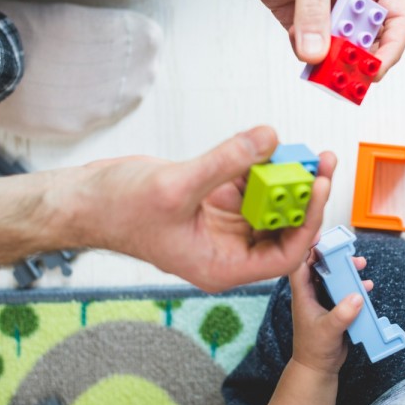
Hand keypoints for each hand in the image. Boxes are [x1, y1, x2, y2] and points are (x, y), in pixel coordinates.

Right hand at [74, 125, 335, 291]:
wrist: (82, 201)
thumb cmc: (116, 212)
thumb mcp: (176, 186)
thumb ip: (226, 161)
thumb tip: (269, 138)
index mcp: (221, 266)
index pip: (283, 256)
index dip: (306, 223)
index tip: (318, 189)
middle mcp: (226, 250)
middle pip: (281, 229)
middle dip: (304, 197)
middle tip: (322, 163)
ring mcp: (220, 226)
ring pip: (267, 205)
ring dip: (285, 178)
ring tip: (304, 151)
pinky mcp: (212, 203)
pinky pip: (247, 186)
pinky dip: (259, 167)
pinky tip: (269, 146)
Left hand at [217, 0, 404, 76]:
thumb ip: (313, 7)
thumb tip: (316, 49)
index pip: (396, 19)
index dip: (390, 48)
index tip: (373, 67)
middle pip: (369, 40)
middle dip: (357, 58)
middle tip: (344, 70)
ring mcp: (326, 7)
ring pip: (339, 48)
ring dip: (329, 61)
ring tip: (320, 65)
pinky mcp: (300, 17)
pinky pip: (309, 46)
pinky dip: (304, 52)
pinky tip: (298, 41)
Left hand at [288, 250, 370, 374]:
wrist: (319, 366)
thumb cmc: (314, 349)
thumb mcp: (328, 330)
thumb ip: (342, 315)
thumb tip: (356, 297)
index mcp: (303, 294)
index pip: (301, 265)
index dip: (308, 249)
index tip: (322, 237)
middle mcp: (312, 293)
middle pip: (320, 266)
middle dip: (334, 256)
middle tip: (350, 253)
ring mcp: (323, 299)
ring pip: (334, 277)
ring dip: (347, 270)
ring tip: (361, 265)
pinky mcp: (334, 307)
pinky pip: (345, 290)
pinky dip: (355, 286)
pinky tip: (366, 286)